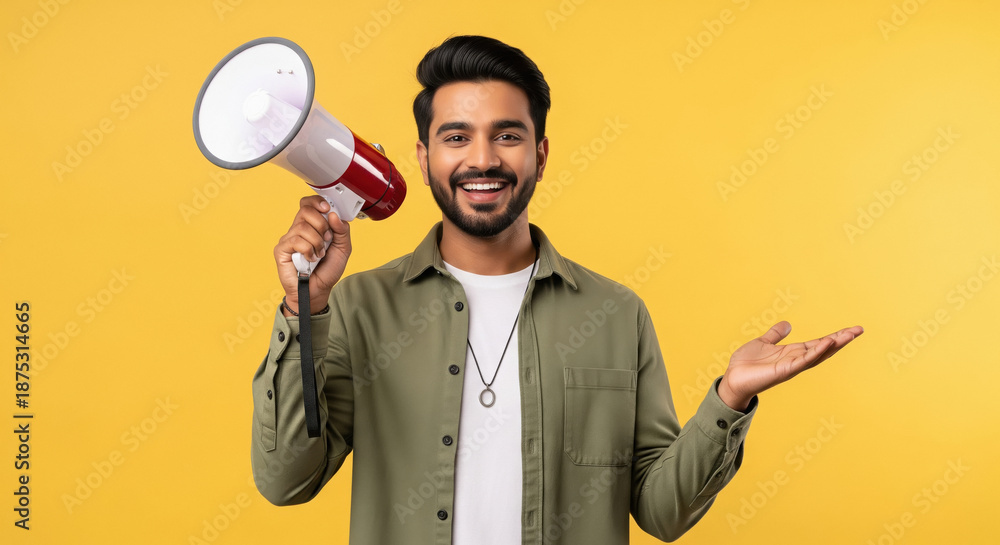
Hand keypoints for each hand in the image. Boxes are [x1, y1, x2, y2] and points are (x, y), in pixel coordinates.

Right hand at [274, 196, 351, 314]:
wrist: (318, 291)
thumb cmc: (327, 270)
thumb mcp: (343, 249)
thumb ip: (342, 230)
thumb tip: (333, 214)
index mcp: (312, 226)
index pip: (308, 204)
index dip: (317, 202)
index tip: (327, 208)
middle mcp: (298, 229)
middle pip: (305, 210)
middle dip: (321, 223)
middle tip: (327, 239)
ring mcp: (289, 239)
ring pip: (302, 226)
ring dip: (317, 241)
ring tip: (319, 254)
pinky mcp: (281, 250)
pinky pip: (295, 240)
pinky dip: (308, 250)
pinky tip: (310, 259)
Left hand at [718, 321, 863, 410]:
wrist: (732, 378)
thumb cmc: (747, 364)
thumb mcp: (763, 343)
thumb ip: (775, 335)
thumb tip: (787, 324)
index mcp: (793, 353)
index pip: (819, 343)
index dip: (835, 336)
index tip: (852, 329)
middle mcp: (796, 360)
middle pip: (824, 349)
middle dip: (841, 340)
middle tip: (859, 330)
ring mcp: (792, 366)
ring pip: (818, 355)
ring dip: (833, 345)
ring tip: (848, 335)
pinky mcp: (784, 371)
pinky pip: (803, 361)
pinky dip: (815, 352)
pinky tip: (826, 343)